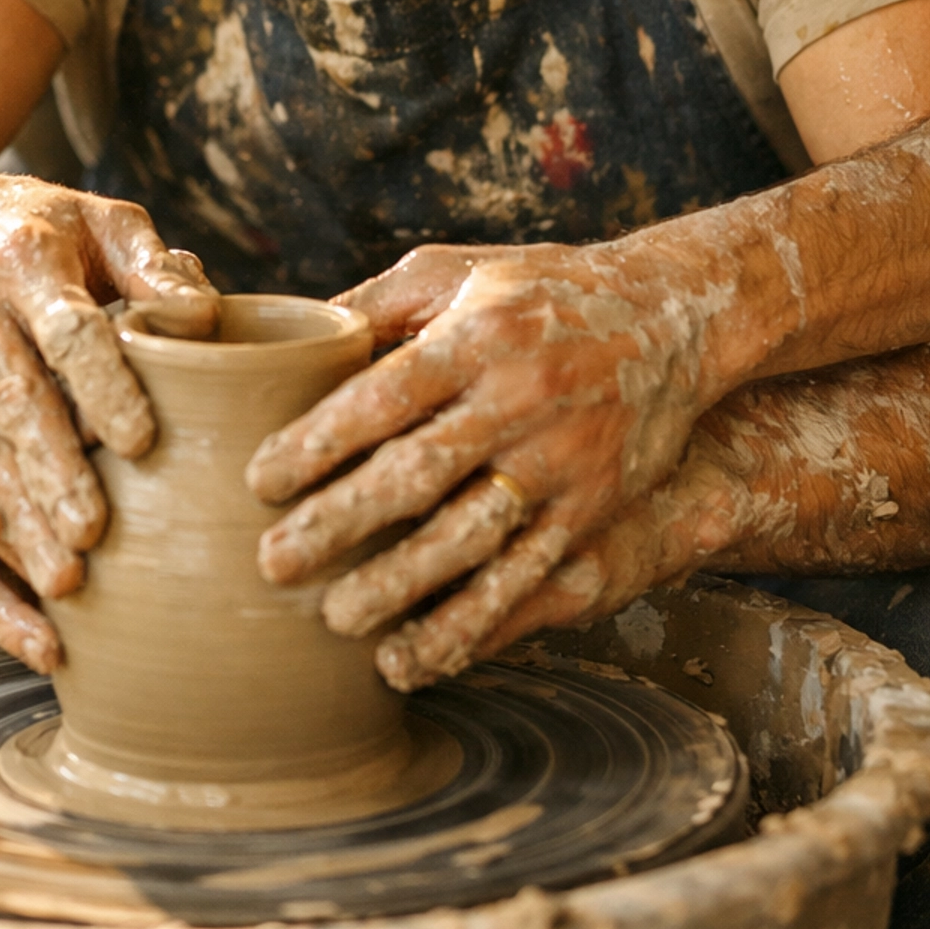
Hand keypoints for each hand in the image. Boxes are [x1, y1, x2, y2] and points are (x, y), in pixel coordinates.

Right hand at [0, 174, 216, 669]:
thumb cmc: (35, 229)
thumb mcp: (99, 221)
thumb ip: (154, 267)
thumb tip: (206, 319)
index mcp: (26, 260)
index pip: (68, 330)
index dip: (104, 386)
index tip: (143, 442)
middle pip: (9, 403)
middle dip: (51, 476)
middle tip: (96, 538)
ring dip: (9, 521)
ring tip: (63, 583)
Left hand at [247, 243, 714, 689]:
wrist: (669, 318)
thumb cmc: (536, 290)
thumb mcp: (454, 272)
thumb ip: (374, 306)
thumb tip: (285, 344)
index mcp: (477, 336)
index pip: (384, 396)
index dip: (320, 441)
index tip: (260, 480)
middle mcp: (520, 400)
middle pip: (420, 473)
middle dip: (342, 523)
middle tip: (274, 562)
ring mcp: (561, 461)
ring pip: (472, 537)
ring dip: (402, 586)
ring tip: (337, 620)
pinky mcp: (591, 509)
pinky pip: (525, 577)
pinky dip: (471, 623)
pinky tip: (418, 656)